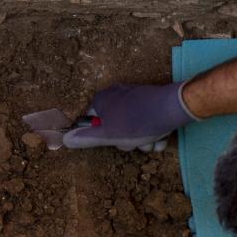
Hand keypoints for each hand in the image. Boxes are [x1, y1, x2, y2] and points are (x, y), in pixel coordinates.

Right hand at [62, 82, 195, 150]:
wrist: (172, 109)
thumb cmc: (136, 122)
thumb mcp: (108, 135)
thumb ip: (86, 138)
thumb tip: (64, 140)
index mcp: (102, 99)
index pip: (92, 121)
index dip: (102, 136)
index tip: (112, 140)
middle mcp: (116, 94)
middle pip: (114, 127)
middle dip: (127, 140)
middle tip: (136, 142)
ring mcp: (135, 97)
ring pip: (133, 127)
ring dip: (143, 140)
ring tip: (152, 140)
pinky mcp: (151, 101)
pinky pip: (146, 122)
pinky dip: (154, 132)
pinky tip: (161, 137)